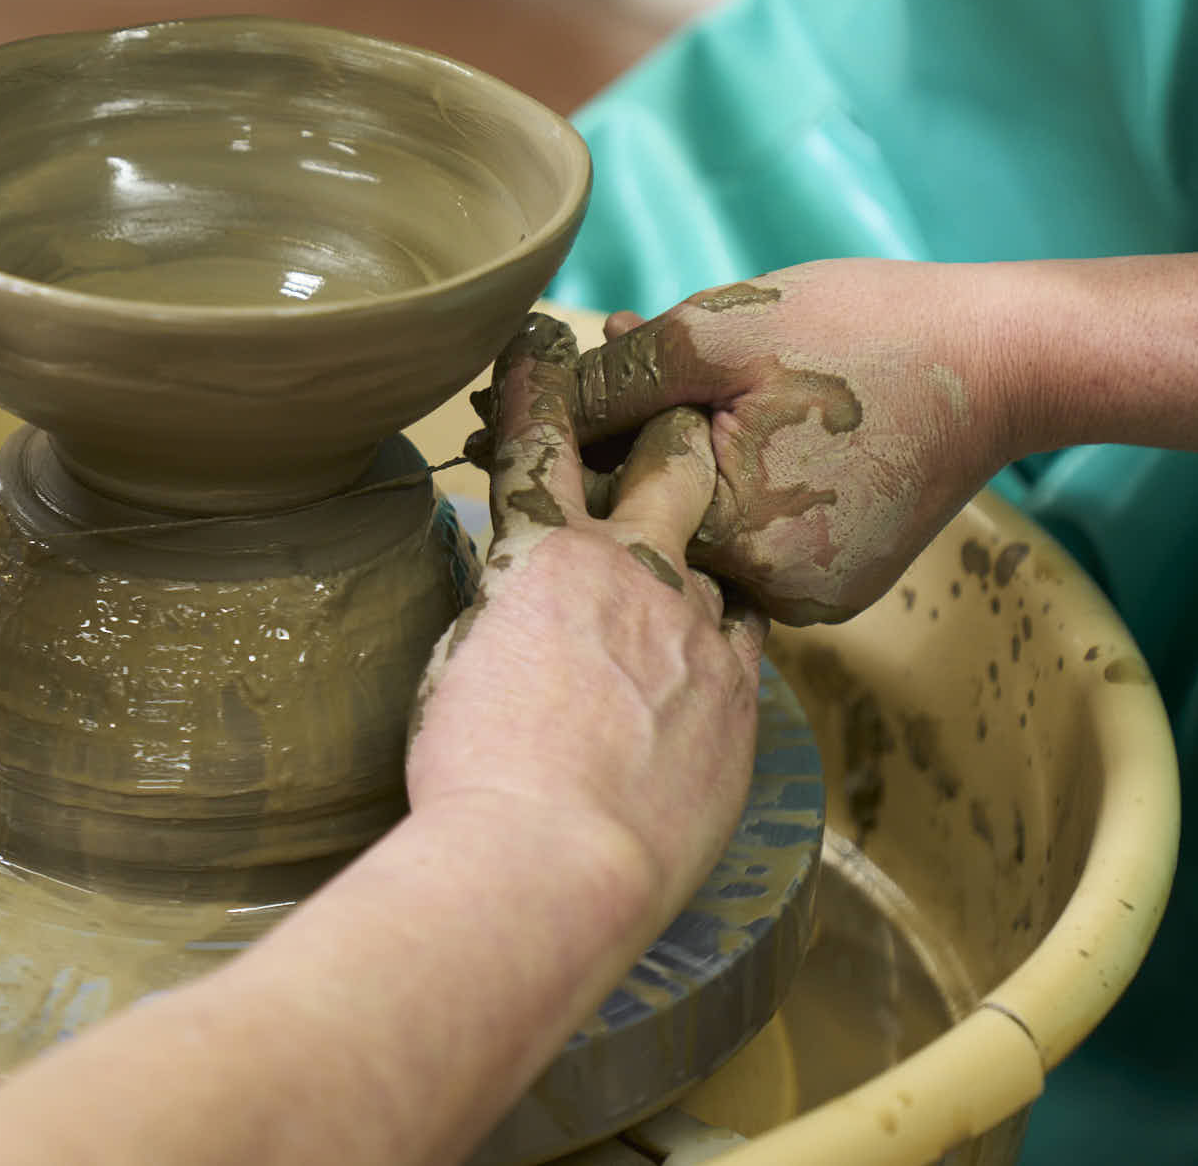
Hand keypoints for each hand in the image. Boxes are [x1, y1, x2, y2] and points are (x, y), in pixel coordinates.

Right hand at [411, 313, 766, 912]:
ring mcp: (697, 634)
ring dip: (703, 559)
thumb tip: (508, 617)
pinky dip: (721, 645)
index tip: (539, 335)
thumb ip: (496, 620)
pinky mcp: (738, 702)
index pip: (538, 445)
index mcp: (543, 557)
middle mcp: (631, 573)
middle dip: (672, 430)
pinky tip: (706, 669)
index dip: (537, 384)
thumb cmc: (472, 774)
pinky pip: (742, 649)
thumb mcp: (455, 667)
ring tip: (688, 576)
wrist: (553, 863)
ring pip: (720, 563)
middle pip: (668, 468)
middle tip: (677, 414)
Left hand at [573, 259, 1015, 625]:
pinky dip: (731, 480)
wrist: (1006, 361)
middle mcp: (768, 590)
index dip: (555, 447)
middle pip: (648, 519)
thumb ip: (617, 377)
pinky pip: (753, 532)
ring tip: (656, 389)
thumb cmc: (866, 332)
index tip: (497, 415)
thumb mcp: (717, 333)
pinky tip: (727, 420)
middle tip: (557, 392)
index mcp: (729, 535)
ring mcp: (809, 593)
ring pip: (700, 524)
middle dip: (609, 449)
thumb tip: (535, 402)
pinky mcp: (838, 580)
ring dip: (670, 460)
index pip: (602, 500)